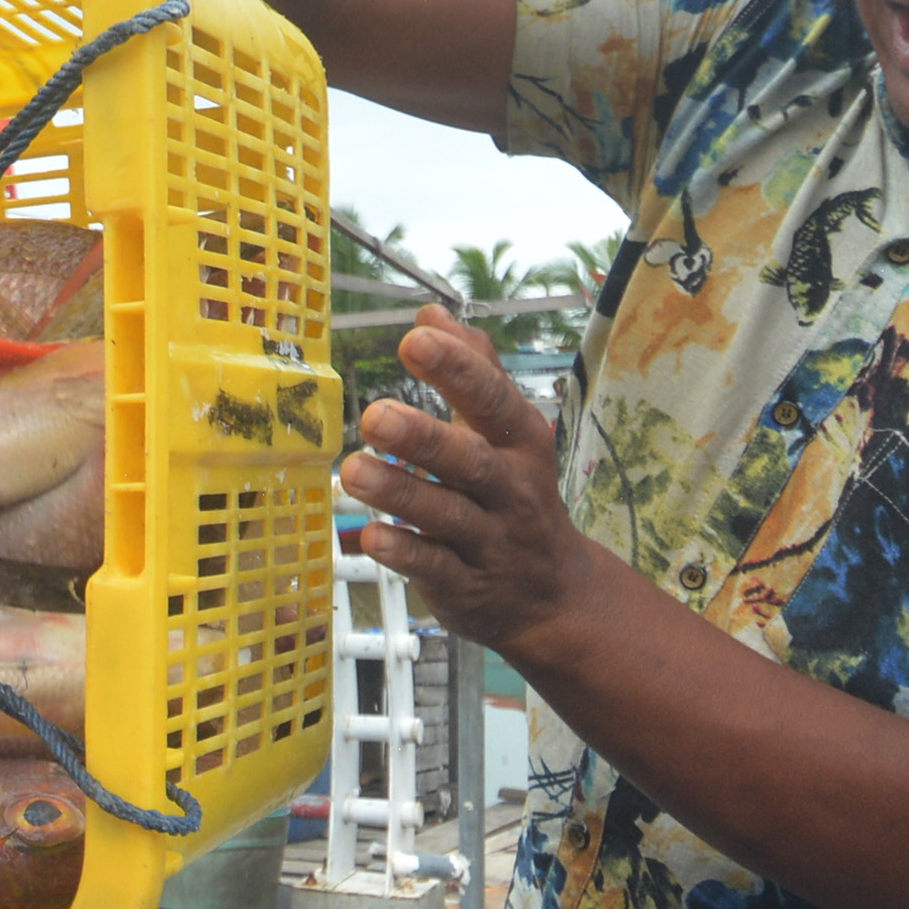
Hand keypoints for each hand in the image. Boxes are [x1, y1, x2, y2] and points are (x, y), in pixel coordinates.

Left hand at [334, 311, 602, 653]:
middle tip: (375, 415)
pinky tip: (369, 535)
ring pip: (446, 515)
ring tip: (353, 470)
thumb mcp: (507, 433)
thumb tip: (432, 313)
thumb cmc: (515, 496)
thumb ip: (472, 371)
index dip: (456, 370)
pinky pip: (434, 568)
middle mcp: (508, 489)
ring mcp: (488, 541)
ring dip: (400, 492)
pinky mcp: (464, 585)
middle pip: (469, 461)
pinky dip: (403, 552)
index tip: (415, 340)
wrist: (554, 594)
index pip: (491, 400)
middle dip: (424, 437)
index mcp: (519, 443)